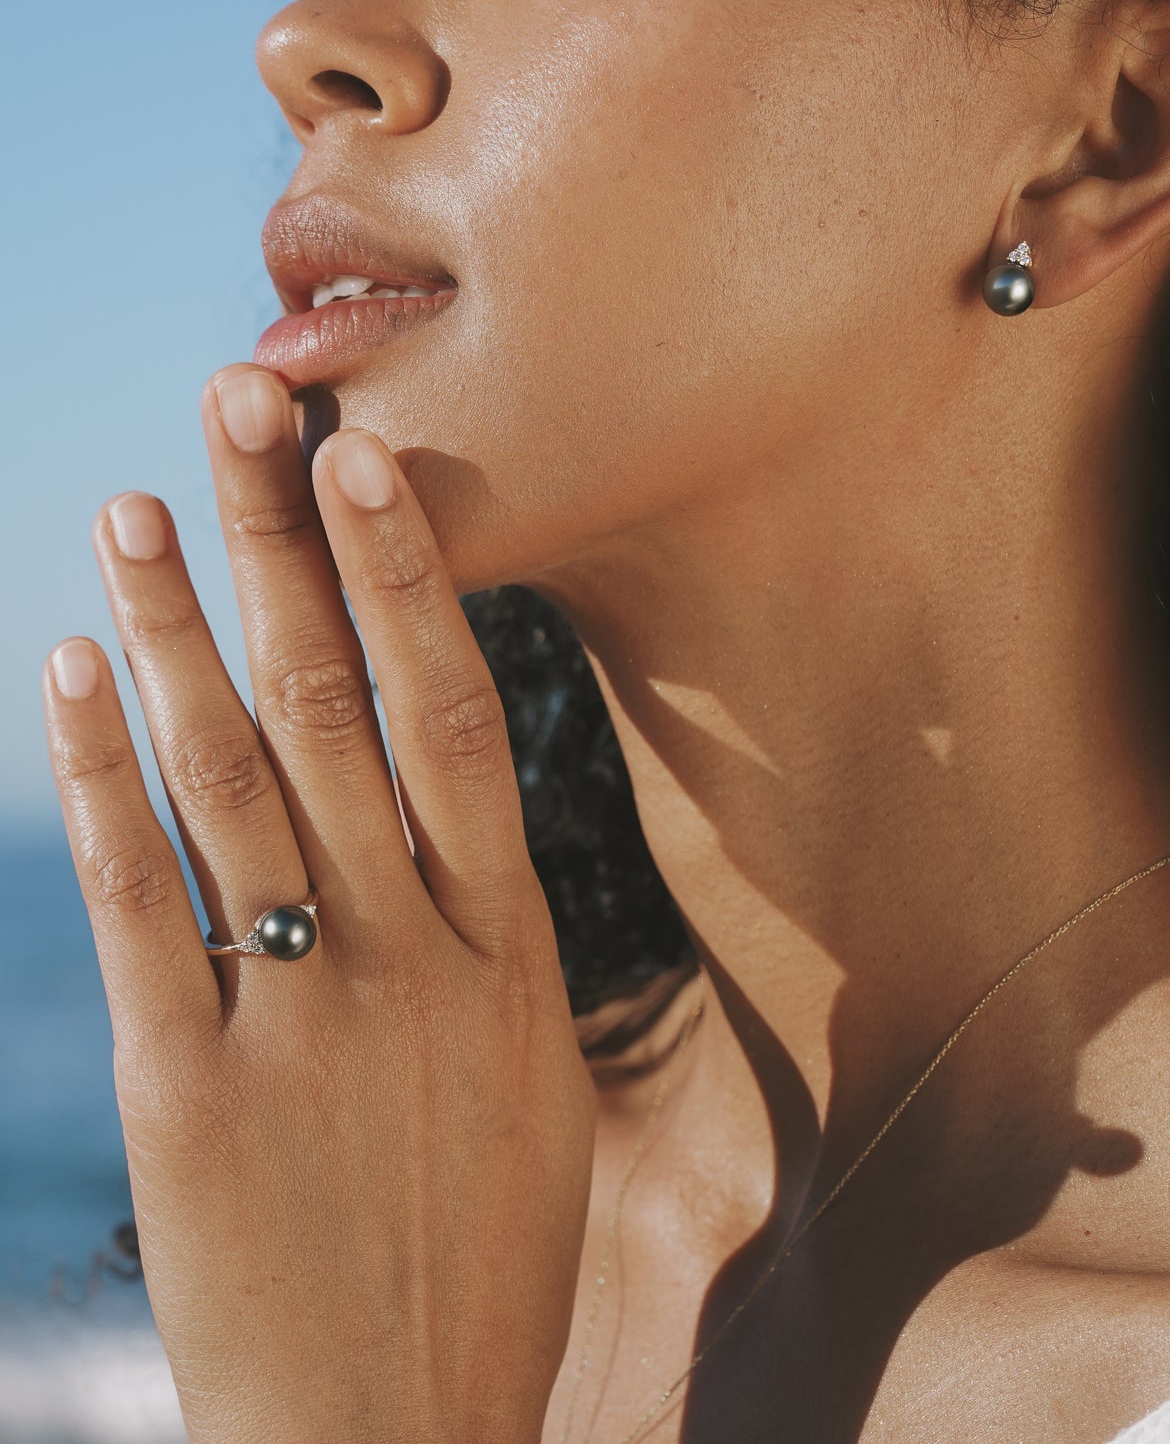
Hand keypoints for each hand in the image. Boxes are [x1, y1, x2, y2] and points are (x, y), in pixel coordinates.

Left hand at [42, 363, 596, 1443]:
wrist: (404, 1441)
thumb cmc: (481, 1258)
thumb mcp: (530, 1084)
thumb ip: (483, 943)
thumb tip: (450, 822)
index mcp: (509, 947)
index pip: (453, 714)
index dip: (407, 573)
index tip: (363, 455)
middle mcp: (415, 955)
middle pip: (340, 705)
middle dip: (284, 544)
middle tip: (242, 405)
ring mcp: (305, 1016)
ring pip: (231, 777)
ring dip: (172, 630)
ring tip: (124, 509)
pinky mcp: (193, 1091)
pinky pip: (142, 902)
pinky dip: (98, 777)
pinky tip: (65, 677)